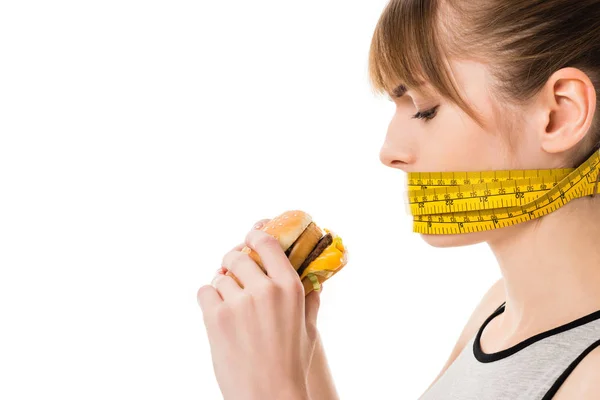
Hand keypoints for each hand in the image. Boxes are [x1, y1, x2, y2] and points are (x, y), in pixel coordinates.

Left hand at [198, 219, 320, 399]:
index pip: (266, 243)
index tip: (249, 238)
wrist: (269, 396)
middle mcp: (265, 289)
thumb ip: (311, 301)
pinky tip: (218, 313)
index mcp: (289, 287)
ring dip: (222, 287)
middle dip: (232, 262)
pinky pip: (205, 292)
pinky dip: (209, 300)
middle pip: (237, 256)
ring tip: (230, 305)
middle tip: (232, 272)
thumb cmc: (291, 365)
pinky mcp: (216, 317)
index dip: (254, 236)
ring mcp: (239, 302)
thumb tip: (316, 283)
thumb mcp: (309, 330)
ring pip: (220, 277)